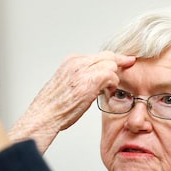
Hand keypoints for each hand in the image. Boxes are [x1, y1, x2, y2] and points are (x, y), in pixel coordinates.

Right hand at [9, 52, 135, 150]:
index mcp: (71, 61)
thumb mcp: (66, 84)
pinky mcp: (89, 81)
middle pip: (108, 56)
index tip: (126, 61)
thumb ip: (81, 76)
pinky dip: (113, 84)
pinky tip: (108, 92)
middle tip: (125, 74)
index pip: (99, 55)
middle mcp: (77, 62)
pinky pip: (110, 75)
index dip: (114, 59)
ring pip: (111, 65)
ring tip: (107, 90)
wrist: (44, 116)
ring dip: (113, 78)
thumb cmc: (54, 106)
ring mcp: (83, 71)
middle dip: (119, 65)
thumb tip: (97, 78)